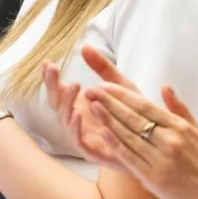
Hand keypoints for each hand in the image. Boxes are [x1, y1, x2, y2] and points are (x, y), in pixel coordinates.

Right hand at [44, 45, 136, 168]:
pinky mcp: (92, 152)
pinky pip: (79, 142)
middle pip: (57, 104)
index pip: (58, 90)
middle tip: (54, 69)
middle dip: (52, 86)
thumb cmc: (131, 114)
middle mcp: (76, 121)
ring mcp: (82, 137)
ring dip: (67, 104)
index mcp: (78, 105)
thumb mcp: (118, 86)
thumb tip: (84, 46)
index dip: (50, 78)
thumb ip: (102, 67)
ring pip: (66, 122)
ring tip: (74, 86)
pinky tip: (79, 114)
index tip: (48, 62)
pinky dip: (76, 129)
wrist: (149, 143)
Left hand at [85, 81, 197, 198]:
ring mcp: (159, 160)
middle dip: (109, 103)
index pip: (145, 106)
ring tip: (92, 107)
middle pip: (133, 118)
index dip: (123, 95)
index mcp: (179, 127)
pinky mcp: (152, 178)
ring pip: (128, 136)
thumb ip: (180, 109)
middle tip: (92, 92)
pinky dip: (115, 144)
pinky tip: (102, 133)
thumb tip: (165, 87)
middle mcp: (168, 140)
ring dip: (107, 120)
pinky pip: (129, 157)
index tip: (106, 86)